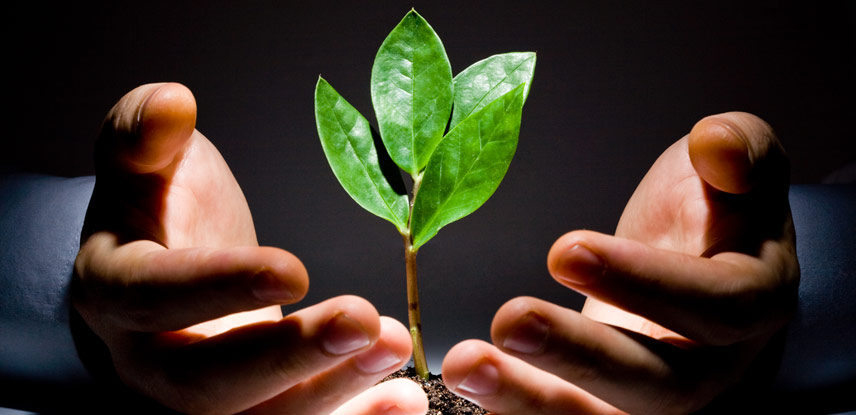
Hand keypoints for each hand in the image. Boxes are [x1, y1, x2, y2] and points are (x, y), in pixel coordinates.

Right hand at [72, 83, 426, 414]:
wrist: (161, 277)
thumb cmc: (159, 213)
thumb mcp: (143, 163)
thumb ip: (144, 134)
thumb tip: (173, 104)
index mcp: (115, 292)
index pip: (156, 297)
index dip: (220, 288)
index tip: (293, 268)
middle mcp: (149, 364)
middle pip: (208, 386)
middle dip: (289, 359)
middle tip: (364, 321)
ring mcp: (199, 402)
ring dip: (333, 394)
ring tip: (397, 349)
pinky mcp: (250, 412)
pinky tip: (404, 399)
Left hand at [442, 112, 797, 413]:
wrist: (693, 255)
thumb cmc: (712, 206)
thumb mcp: (734, 162)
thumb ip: (741, 150)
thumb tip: (717, 144)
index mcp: (756, 299)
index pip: (717, 307)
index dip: (646, 283)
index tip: (566, 250)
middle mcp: (717, 366)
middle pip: (663, 386)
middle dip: (582, 356)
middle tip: (510, 320)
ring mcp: (660, 396)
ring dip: (532, 401)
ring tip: (467, 366)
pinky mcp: (609, 403)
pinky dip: (518, 409)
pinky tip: (471, 381)